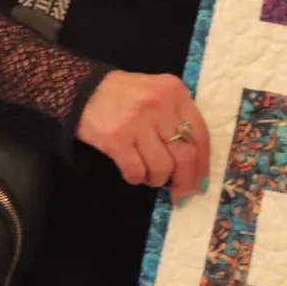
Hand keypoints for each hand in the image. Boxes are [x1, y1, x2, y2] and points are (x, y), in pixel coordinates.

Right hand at [77, 71, 210, 203]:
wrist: (83, 90)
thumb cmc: (125, 95)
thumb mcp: (158, 94)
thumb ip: (177, 118)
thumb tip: (195, 164)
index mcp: (175, 92)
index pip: (200, 134)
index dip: (203, 164)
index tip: (201, 183)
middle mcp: (159, 104)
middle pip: (185, 154)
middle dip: (185, 181)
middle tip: (180, 194)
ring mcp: (138, 121)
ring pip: (162, 167)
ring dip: (157, 179)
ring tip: (149, 175)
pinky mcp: (117, 138)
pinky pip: (137, 171)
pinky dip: (137, 178)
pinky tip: (133, 173)